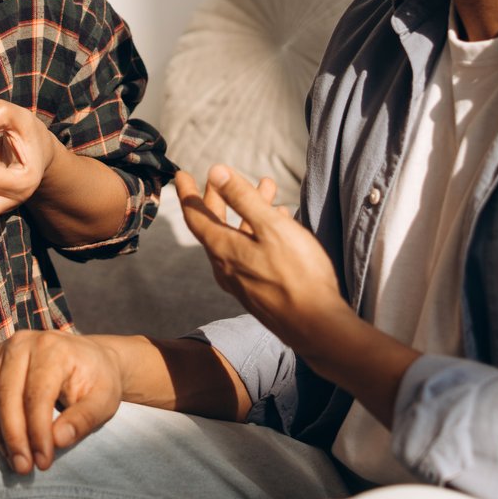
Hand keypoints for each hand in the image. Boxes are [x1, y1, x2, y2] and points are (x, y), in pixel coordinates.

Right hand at [0, 330, 123, 473]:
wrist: (92, 359)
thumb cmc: (97, 381)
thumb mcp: (104, 400)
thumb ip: (83, 419)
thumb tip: (58, 441)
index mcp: (53, 349)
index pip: (37, 396)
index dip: (38, 432)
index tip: (43, 462)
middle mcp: (24, 343)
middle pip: (9, 396)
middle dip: (15, 437)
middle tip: (24, 468)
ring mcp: (4, 348)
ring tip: (12, 459)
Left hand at [175, 167, 349, 347]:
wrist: (316, 327)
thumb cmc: (297, 275)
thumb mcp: (270, 227)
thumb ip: (243, 198)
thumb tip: (215, 171)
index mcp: (223, 250)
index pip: (195, 216)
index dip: (188, 192)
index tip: (181, 175)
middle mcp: (226, 267)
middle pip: (215, 225)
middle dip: (221, 197)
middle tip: (225, 177)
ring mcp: (242, 281)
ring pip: (237, 237)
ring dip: (247, 211)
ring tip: (268, 189)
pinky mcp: (258, 291)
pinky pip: (249, 253)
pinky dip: (257, 232)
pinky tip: (279, 222)